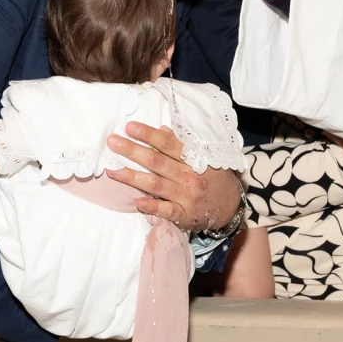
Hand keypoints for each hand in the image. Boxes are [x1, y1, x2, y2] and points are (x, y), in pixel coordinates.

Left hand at [106, 121, 240, 230]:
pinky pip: (166, 210)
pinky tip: (137, 202)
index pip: (168, 144)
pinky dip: (152, 206)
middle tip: (112, 142)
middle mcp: (189, 176)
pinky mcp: (184, 214)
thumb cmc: (213, 178)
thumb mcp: (204, 158)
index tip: (129, 126)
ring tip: (112, 171)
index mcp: (194, 159)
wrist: (230, 206)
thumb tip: (162, 130)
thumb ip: (182, 145)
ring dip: (133, 177)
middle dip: (133, 151)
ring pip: (156, 184)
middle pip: (157, 162)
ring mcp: (186, 196)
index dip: (148, 134)